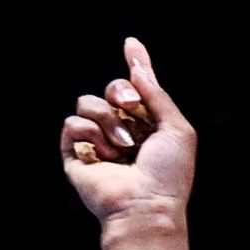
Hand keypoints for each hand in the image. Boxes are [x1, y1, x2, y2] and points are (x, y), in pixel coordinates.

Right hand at [59, 36, 195, 225]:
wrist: (146, 206)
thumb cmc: (168, 175)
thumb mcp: (177, 129)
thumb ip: (157, 94)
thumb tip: (138, 64)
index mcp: (147, 127)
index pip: (137, 89)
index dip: (136, 66)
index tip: (131, 44)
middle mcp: (121, 133)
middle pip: (110, 88)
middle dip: (120, 91)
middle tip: (132, 106)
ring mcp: (98, 143)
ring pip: (87, 102)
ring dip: (108, 120)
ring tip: (124, 147)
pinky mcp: (77, 155)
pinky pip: (73, 123)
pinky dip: (90, 134)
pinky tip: (105, 155)